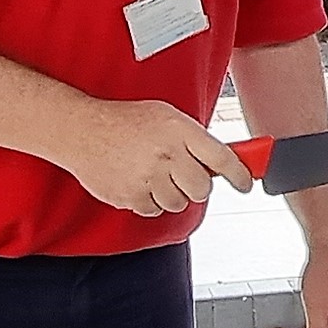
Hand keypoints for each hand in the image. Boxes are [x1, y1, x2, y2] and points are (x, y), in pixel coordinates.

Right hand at [60, 98, 251, 215]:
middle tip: (184, 174)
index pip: (222, 159)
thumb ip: (195, 138)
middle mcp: (166, 155)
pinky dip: (150, 202)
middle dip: (197, 185)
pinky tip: (140, 182)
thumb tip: (224, 160)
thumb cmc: (125, 120)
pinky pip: (154, 211)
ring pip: (179, 203)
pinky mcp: (130, 196)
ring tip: (156, 174)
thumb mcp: (167, 116)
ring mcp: (147, 178)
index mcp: (179, 131)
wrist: (82, 130)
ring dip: (173, 194)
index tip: (245, 184)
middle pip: (202, 189)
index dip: (240, 175)